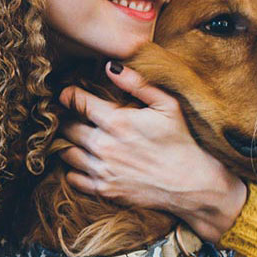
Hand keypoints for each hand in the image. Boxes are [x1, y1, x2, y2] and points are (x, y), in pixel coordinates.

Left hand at [55, 60, 246, 242]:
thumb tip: (110, 66)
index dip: (68, 95)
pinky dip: (73, 169)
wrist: (191, 184)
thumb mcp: (167, 105)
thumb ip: (137, 83)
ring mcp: (102, 170)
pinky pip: (73, 177)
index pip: (76, 101)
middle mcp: (104, 145)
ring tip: (76, 137)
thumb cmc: (180, 141)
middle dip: (66, 118)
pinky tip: (84, 161)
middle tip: (71, 115)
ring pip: (65, 151)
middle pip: (66, 126)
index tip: (68, 94)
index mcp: (117, 121)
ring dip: (67, 142)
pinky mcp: (103, 190)